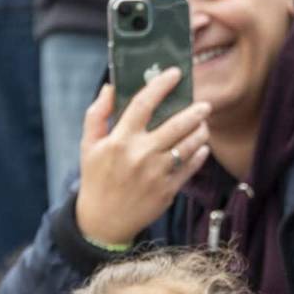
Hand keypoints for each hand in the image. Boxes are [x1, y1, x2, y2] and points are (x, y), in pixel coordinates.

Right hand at [73, 73, 212, 246]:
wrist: (104, 220)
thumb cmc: (96, 178)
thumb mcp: (88, 145)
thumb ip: (97, 114)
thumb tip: (110, 88)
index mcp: (120, 139)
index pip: (143, 103)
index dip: (161, 85)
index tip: (174, 73)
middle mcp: (141, 154)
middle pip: (175, 125)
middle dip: (194, 112)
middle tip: (205, 104)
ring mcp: (157, 173)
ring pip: (188, 146)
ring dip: (200, 132)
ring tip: (204, 124)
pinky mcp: (168, 190)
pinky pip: (190, 167)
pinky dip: (199, 155)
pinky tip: (202, 146)